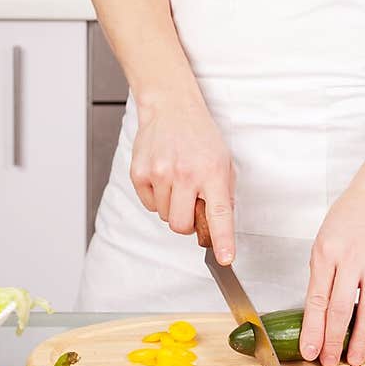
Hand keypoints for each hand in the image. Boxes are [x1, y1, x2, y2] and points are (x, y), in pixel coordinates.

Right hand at [129, 89, 235, 264]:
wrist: (171, 107)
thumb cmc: (200, 135)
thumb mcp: (223, 160)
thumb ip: (222, 195)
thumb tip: (217, 228)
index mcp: (212, 171)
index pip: (219, 214)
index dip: (222, 240)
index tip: (225, 258)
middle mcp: (185, 173)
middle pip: (181, 226)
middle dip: (187, 224)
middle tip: (192, 204)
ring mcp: (159, 173)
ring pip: (164, 216)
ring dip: (172, 206)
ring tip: (177, 181)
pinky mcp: (139, 173)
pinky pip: (149, 205)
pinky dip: (157, 198)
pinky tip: (163, 177)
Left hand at [299, 181, 364, 365]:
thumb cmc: (350, 217)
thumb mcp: (324, 240)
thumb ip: (322, 275)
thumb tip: (317, 315)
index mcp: (327, 251)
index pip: (316, 299)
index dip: (312, 330)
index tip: (309, 351)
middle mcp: (352, 257)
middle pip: (341, 309)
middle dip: (333, 341)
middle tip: (329, 361)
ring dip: (361, 340)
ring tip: (355, 359)